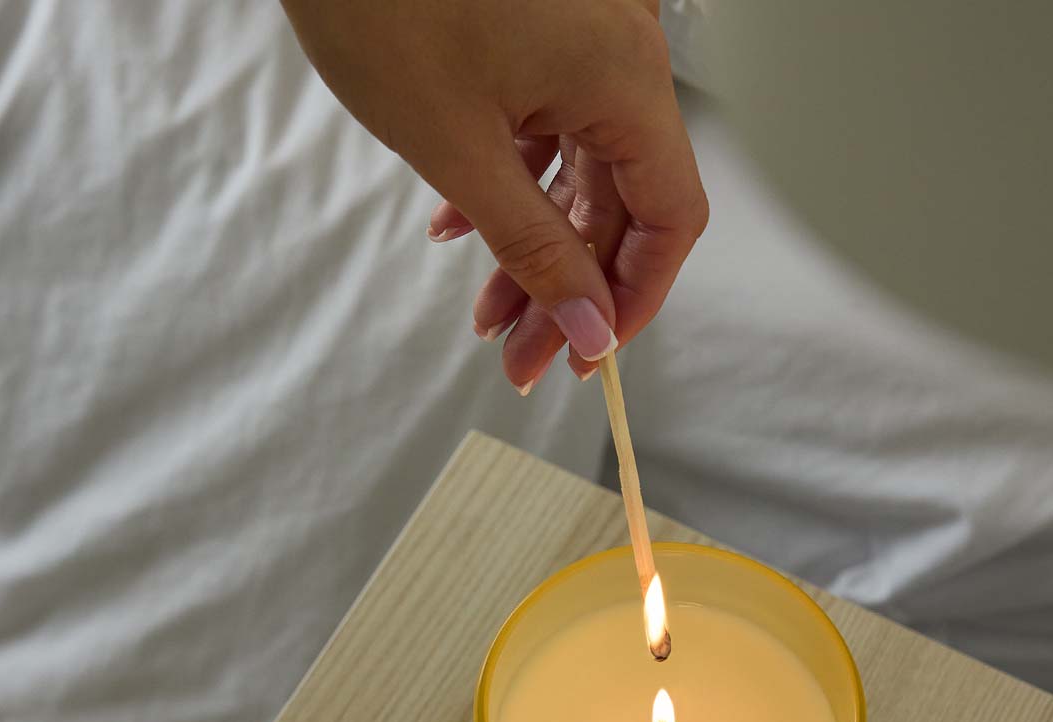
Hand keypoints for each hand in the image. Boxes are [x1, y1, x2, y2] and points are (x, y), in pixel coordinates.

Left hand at [281, 0, 707, 392]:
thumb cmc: (382, 0)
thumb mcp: (459, 149)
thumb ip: (533, 248)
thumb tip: (588, 326)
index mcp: (623, 79)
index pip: (670, 217)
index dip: (636, 297)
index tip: (590, 352)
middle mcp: (618, 59)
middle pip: (620, 206)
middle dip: (569, 292)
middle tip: (522, 356)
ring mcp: (580, 44)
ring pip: (578, 177)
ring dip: (535, 251)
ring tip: (485, 312)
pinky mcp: (539, 37)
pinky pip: (544, 133)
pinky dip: (510, 189)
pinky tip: (460, 228)